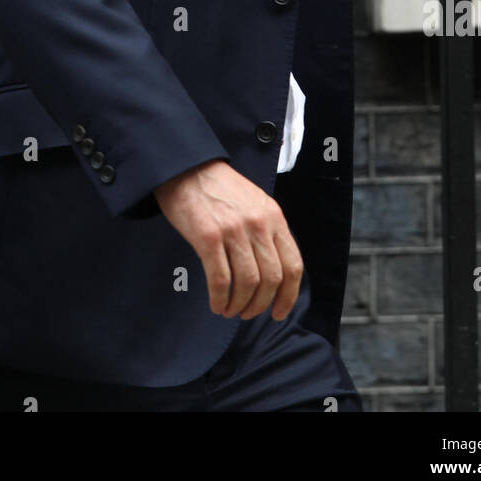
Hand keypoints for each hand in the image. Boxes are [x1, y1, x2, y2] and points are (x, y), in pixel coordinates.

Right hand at [153, 158, 303, 320]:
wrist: (187, 167)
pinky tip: (216, 304)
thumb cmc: (219, 188)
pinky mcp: (208, 236)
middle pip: (271, 279)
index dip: (288, 296)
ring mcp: (233, 230)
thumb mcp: (255, 203)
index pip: (292, 265)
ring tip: (230, 310)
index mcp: (273, 216)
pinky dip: (220, 299)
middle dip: (260, 304)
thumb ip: (267, 231)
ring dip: (240, 305)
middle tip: (247, 313)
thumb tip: (273, 272)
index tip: (278, 312)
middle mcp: (258, 224)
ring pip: (247, 283)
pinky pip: (220, 279)